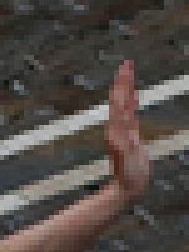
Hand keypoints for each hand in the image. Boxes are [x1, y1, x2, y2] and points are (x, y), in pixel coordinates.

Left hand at [106, 60, 150, 201]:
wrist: (126, 188)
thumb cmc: (128, 177)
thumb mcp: (127, 161)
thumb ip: (126, 149)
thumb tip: (126, 135)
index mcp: (116, 130)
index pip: (119, 102)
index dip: (122, 86)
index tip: (125, 69)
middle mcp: (117, 127)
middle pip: (120, 99)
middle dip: (124, 81)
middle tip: (127, 63)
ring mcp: (122, 130)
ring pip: (124, 105)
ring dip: (127, 89)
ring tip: (129, 73)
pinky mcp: (129, 135)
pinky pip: (130, 115)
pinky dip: (132, 103)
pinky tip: (134, 96)